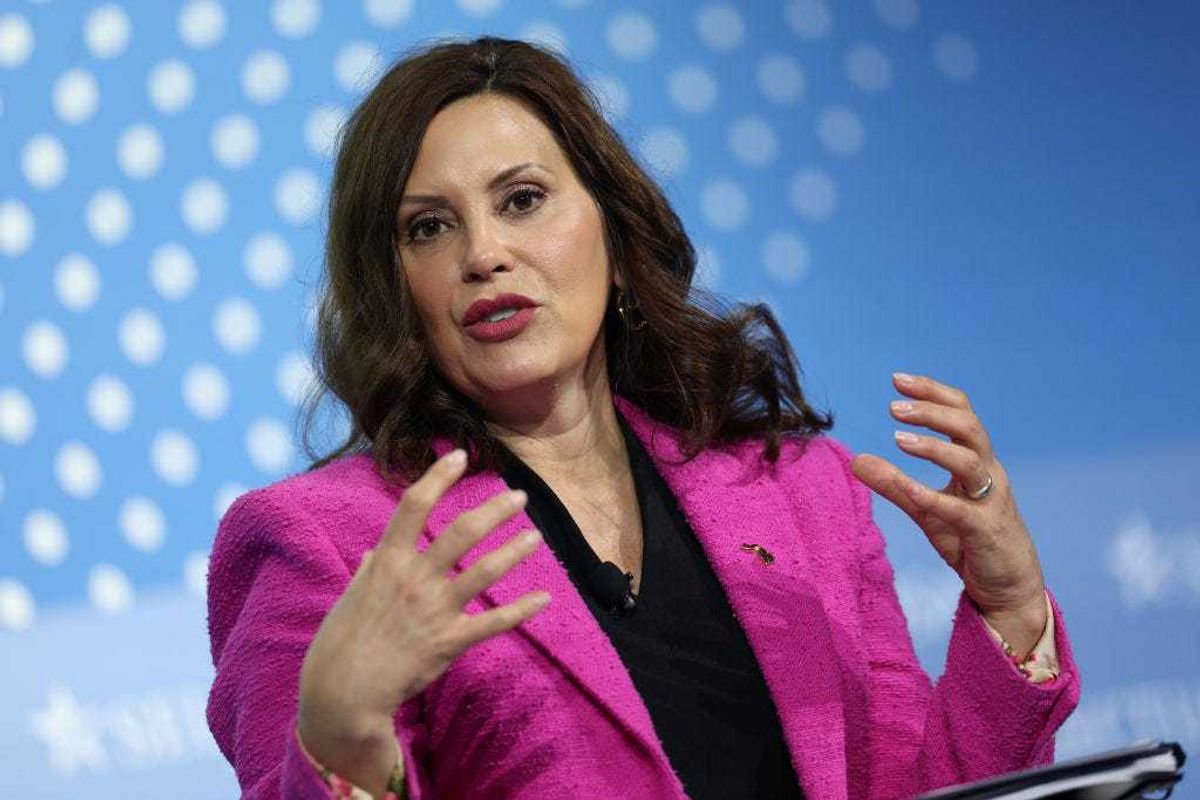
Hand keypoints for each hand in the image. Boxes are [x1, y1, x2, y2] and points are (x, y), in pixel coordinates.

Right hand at [297, 448, 549, 795]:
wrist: (343, 693)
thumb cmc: (341, 642)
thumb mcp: (351, 597)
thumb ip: (369, 571)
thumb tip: (375, 554)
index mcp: (387, 561)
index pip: (414, 505)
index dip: (438, 477)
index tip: (459, 456)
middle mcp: (414, 579)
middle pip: (462, 532)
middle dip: (495, 510)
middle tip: (519, 496)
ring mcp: (434, 610)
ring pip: (484, 571)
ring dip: (513, 551)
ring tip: (534, 536)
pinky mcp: (449, 642)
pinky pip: (493, 623)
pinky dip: (522, 610)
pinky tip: (545, 598)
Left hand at [849, 373, 1046, 655]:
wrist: (1010, 589)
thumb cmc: (970, 543)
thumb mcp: (926, 510)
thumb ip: (893, 484)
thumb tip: (855, 460)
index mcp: (977, 463)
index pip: (962, 414)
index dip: (933, 393)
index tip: (897, 379)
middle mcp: (989, 475)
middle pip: (969, 428)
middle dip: (932, 411)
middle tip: (892, 406)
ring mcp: (991, 503)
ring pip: (971, 462)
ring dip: (933, 447)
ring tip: (898, 437)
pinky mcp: (986, 532)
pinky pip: (961, 510)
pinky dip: (932, 496)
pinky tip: (908, 488)